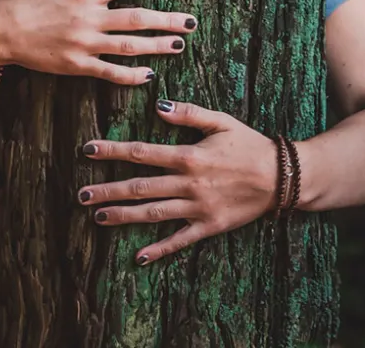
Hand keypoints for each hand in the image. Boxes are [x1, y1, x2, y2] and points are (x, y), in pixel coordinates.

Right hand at [0, 0, 196, 83]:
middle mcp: (89, 20)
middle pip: (137, 19)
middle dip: (167, 20)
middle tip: (191, 22)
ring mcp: (84, 45)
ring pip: (129, 47)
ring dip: (156, 46)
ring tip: (178, 45)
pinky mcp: (76, 66)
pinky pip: (109, 73)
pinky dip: (130, 75)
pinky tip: (148, 75)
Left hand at [78, 100, 277, 264]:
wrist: (283, 177)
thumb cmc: (250, 145)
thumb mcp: (222, 122)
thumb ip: (189, 113)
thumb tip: (158, 106)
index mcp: (189, 156)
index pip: (142, 153)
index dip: (113, 151)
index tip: (88, 150)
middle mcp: (189, 184)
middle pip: (140, 187)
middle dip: (108, 190)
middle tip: (81, 194)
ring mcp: (198, 208)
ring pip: (153, 213)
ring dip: (124, 216)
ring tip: (98, 217)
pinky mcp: (209, 226)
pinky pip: (180, 240)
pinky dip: (159, 249)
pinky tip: (139, 256)